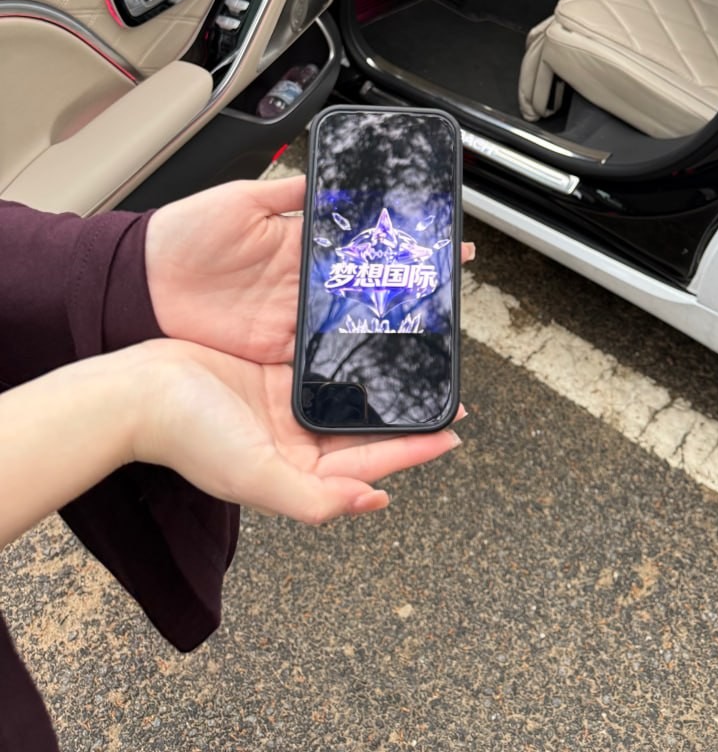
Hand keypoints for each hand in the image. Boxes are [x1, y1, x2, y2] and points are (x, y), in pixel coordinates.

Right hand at [132, 338, 463, 522]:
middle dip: (407, 415)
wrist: (139, 391)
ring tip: (418, 362)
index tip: (453, 431)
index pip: (371, 464)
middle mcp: (295, 443)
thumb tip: (374, 503)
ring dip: (381, 383)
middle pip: (367, 430)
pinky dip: (348, 358)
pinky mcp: (272, 374)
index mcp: (297, 473)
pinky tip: (370, 340)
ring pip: (349, 395)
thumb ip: (314, 498)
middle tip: (449, 392)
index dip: (414, 449)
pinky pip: (322, 366)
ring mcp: (284, 407)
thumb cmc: (189, 437)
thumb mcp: (255, 473)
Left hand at [145, 177, 474, 363]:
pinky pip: (320, 358)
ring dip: (389, 330)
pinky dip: (349, 361)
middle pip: (368, 288)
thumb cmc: (184, 233)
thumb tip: (332, 176)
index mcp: (301, 243)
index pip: (363, 243)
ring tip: (431, 335)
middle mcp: (303, 283)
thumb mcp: (241, 199)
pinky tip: (382, 361)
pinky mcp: (275, 350)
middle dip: (410, 291)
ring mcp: (292, 318)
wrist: (142, 282)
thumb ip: (289, 193)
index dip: (401, 244)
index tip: (442, 242)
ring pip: (353, 325)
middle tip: (451, 291)